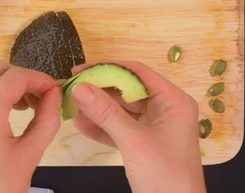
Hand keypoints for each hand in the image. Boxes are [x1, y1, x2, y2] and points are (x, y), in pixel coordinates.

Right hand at [70, 62, 205, 192]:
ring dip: (98, 109)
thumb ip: (106, 113)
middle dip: (100, 90)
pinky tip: (81, 125)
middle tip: (71, 89)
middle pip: (128, 90)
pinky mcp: (145, 143)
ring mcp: (155, 127)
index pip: (138, 73)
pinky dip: (103, 128)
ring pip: (122, 110)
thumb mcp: (133, 142)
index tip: (80, 70)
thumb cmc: (165, 177)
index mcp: (173, 101)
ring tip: (71, 107)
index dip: (108, 68)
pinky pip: (121, 128)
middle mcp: (166, 109)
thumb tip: (79, 87)